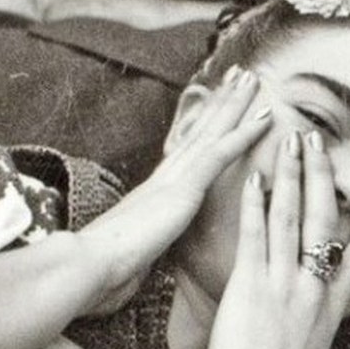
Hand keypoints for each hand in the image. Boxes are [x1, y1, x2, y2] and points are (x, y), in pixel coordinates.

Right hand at [78, 66, 270, 314]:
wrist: (85, 270)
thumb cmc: (102, 273)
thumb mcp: (129, 257)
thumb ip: (139, 251)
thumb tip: (134, 262)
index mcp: (153, 194)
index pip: (185, 151)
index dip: (202, 127)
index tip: (217, 105)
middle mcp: (163, 178)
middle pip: (198, 131)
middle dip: (220, 102)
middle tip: (241, 75)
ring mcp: (173, 181)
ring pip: (211, 132)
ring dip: (235, 104)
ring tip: (254, 78)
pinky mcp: (182, 190)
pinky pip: (220, 154)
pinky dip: (244, 134)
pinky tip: (264, 117)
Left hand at [201, 130, 349, 348]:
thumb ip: (313, 322)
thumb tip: (314, 309)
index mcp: (331, 306)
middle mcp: (314, 290)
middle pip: (324, 220)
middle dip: (323, 176)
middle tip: (319, 140)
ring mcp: (284, 286)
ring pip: (291, 217)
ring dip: (291, 175)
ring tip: (290, 142)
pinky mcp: (251, 288)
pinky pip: (255, 235)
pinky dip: (256, 203)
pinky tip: (254, 176)